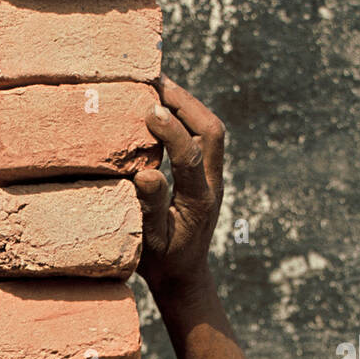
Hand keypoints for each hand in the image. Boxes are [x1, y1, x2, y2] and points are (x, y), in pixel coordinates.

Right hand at [134, 75, 224, 299]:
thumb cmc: (161, 263)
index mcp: (198, 201)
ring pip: (211, 130)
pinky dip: (185, 116)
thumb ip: (150, 209)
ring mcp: (213, 178)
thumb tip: (146, 172)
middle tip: (155, 81)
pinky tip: (162, 106)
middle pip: (212, 131)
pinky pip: (203, 137)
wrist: (184, 277)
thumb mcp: (150, 242)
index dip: (171, 130)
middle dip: (185, 102)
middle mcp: (212, 185)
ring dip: (187, 104)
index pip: (190, 155)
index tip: (148, 110)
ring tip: (158, 84)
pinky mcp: (207, 175)